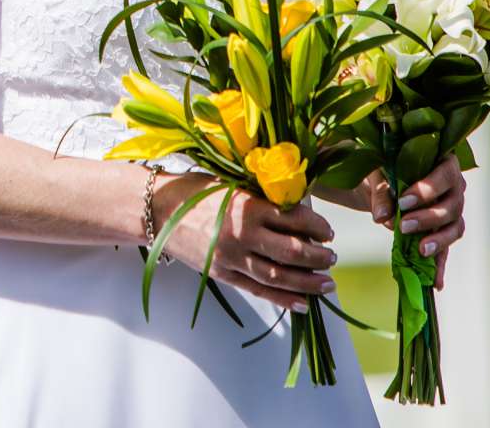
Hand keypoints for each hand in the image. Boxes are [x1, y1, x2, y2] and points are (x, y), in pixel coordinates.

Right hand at [155, 174, 336, 312]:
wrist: (156, 209)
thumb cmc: (195, 190)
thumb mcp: (232, 185)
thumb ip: (262, 199)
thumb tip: (298, 214)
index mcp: (247, 206)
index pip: (295, 220)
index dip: (318, 228)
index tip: (328, 232)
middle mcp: (242, 234)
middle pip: (292, 252)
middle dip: (318, 257)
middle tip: (333, 257)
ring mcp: (231, 258)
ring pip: (279, 276)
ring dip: (308, 282)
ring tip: (327, 283)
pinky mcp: (222, 274)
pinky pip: (258, 290)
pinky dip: (283, 299)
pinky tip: (303, 304)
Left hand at [362, 157, 467, 286]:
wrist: (381, 182)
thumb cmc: (384, 169)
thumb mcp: (378, 174)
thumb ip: (381, 191)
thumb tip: (382, 218)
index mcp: (443, 161)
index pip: (444, 174)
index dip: (427, 190)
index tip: (403, 202)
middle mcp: (455, 186)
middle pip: (452, 205)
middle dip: (429, 217)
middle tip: (404, 226)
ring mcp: (453, 210)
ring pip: (455, 227)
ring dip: (439, 241)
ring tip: (421, 251)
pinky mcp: (444, 231)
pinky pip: (447, 249)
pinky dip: (440, 266)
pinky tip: (436, 283)